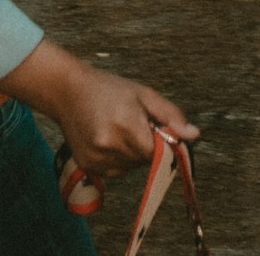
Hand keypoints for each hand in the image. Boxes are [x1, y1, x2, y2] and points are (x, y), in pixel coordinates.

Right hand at [0, 40, 199, 179]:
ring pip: (130, 167)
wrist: (66, 90)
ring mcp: (97, 159)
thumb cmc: (107, 88)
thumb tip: (194, 135)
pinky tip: (104, 138)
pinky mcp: (88, 167)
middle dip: (143, 145)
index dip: (158, 141)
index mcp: (126, 125)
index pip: (157, 152)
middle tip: (127, 121)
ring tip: (113, 127)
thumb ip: (170, 116)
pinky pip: (115, 171)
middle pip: (144, 161)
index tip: (148, 126)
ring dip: (129, 153)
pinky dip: (115, 159)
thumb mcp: (142, 94)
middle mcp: (110, 146)